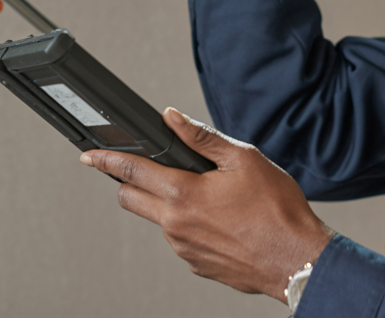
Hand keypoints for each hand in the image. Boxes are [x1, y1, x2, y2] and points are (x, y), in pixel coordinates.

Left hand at [80, 108, 333, 301]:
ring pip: (160, 219)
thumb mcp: (244, 159)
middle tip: (151, 169)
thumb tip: (174, 118)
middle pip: (132, 200)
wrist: (295, 258)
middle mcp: (175, 225)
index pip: (132, 172)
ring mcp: (183, 249)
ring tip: (212, 194)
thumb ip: (203, 138)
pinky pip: (182, 238)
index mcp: (183, 194)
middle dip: (131, 182)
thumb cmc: (276, 208)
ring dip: (170, 203)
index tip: (89, 155)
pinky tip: (222, 218)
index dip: (106, 159)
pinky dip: (191, 223)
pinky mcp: (197, 265)